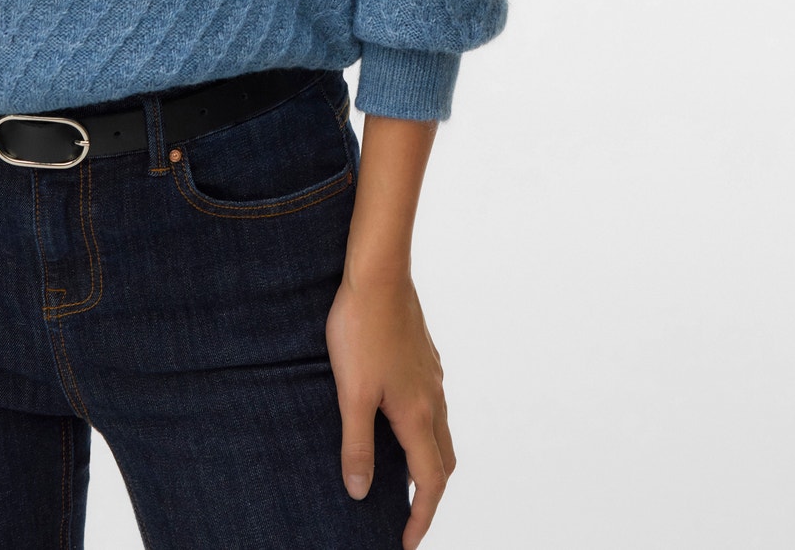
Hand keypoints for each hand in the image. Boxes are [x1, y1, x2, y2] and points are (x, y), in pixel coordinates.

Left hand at [325, 270, 455, 547]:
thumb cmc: (362, 328)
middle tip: (408, 517)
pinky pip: (431, 405)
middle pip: (444, 460)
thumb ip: (356, 445)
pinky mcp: (422, 355)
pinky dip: (422, 429)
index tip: (406, 543)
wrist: (378, 272)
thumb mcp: (350, 392)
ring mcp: (431, 374)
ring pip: (439, 431)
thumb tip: (360, 493)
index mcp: (418, 414)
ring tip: (401, 476)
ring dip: (427, 460)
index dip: (421, 517)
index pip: (430, 481)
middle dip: (430, 494)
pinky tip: (396, 419)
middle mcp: (433, 397)